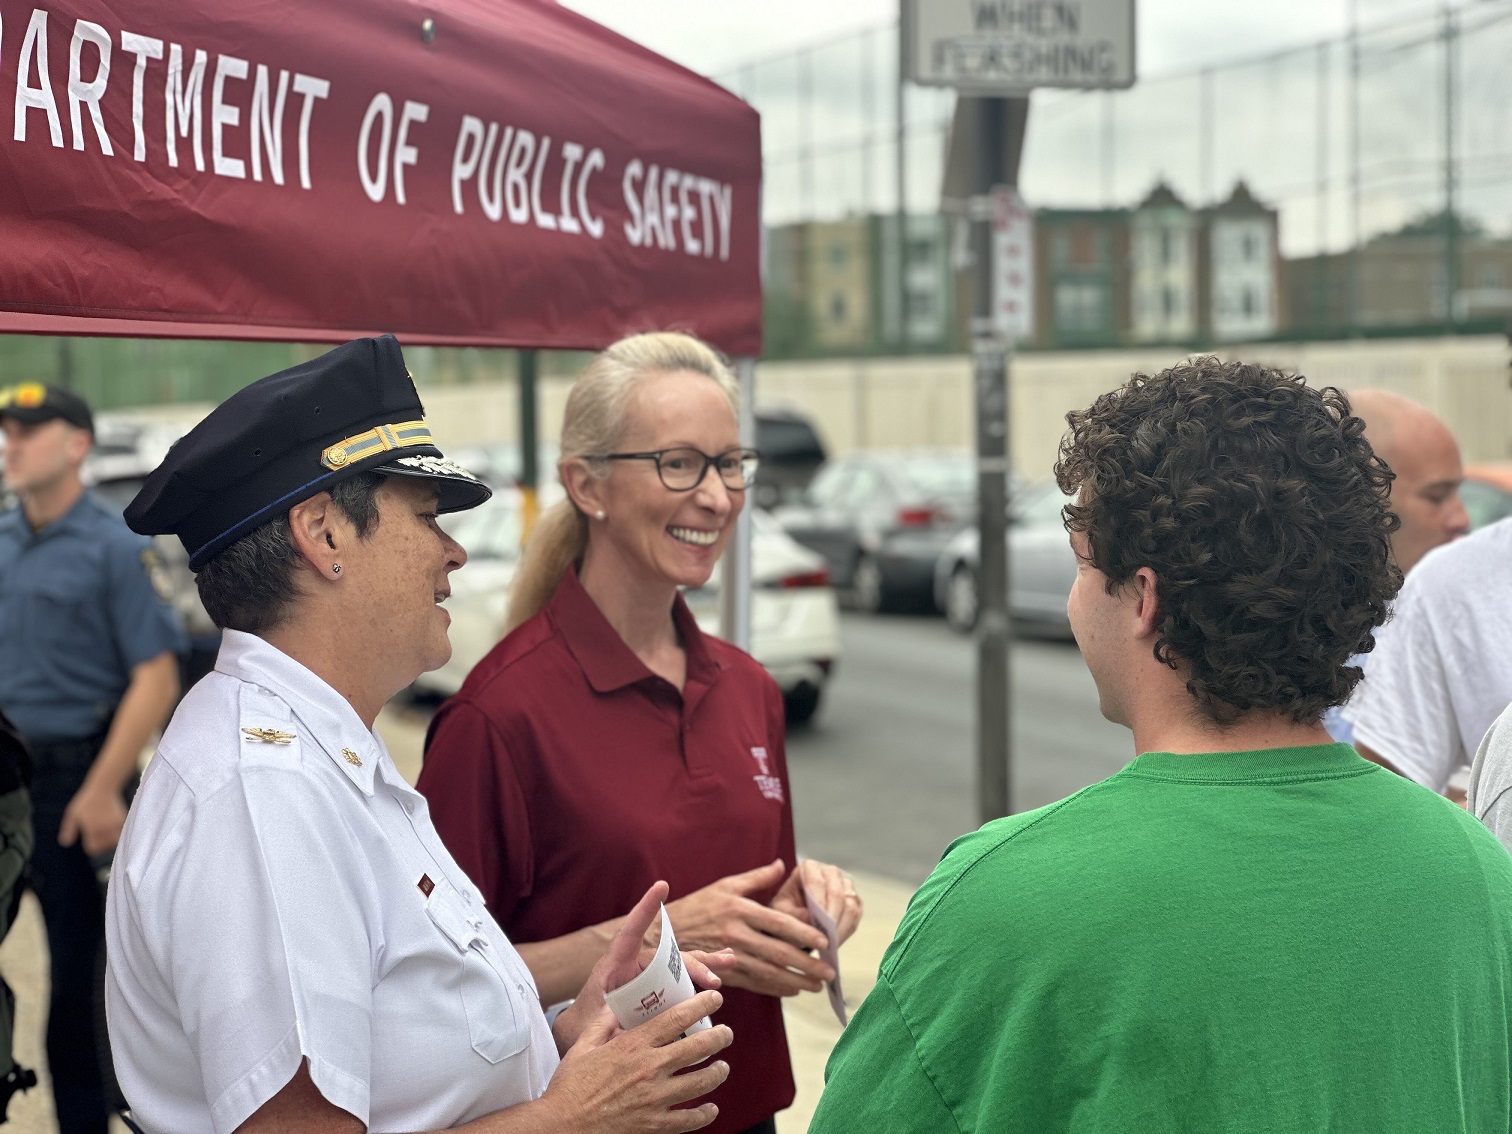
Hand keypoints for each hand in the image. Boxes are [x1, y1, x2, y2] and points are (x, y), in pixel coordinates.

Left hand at [58, 782, 125, 858]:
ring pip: (115, 841)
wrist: (104, 787)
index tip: (90, 841)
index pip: (93, 848)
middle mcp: (104, 829)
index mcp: (91, 829)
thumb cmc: (86, 800)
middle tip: (98, 836)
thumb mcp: (73, 814)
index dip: (91, 846)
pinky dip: (118, 833)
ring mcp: (114, 825)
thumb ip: (69, 830)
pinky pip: (121, 833)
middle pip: (105, 847)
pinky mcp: (122, 820)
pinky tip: (113, 827)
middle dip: (101, 844)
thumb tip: (65, 843)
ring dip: (111, 840)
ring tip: (106, 834)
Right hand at [541, 994, 732, 1132]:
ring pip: (700, 1082)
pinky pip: (688, 1119)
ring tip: (723, 1067)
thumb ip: (604, 1021)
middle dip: (719, 1037)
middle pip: (697, 1047)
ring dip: (717, 1073)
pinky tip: (711, 1108)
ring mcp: (654, 1098)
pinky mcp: (653, 1124)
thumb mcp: (583, 1045)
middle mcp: (649, 1069)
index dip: (701, 1005)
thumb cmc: (570, 1085)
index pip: (677, 1018)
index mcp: (633, 1045)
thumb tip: (617, 1002)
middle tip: (727, 1033)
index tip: (715, 998)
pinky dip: (704, 1114)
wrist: (561, 1126)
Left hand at [557, 882, 735, 1052]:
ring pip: (680, 965)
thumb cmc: (584, 1021)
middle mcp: (635, 964)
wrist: (582, 1029)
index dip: (645, 910)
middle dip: (694, 964)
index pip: (630, 933)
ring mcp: (648, 975)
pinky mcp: (656, 987)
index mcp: (615, 966)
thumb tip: (625, 1029)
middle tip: (714, 979)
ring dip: (706, 962)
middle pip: (668, 957)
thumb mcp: (592, 1022)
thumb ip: (609, 1022)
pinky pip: (682, 978)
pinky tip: (721, 971)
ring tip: (730, 959)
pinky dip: (701, 974)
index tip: (661, 885)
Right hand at [667, 860, 833, 997]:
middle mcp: (736, 934)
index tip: (825, 940)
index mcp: (740, 910)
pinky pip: (754, 983)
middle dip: (807, 964)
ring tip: (818, 985)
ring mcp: (729, 956)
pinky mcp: (724, 973)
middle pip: (779, 952)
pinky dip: (775, 989)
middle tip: (830, 970)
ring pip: (769, 972)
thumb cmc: (699, 905)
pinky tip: (793, 990)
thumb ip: (757, 878)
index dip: (804, 933)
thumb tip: (783, 865)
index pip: (779, 923)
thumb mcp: (726, 886)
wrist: (663, 933)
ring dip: (796, 981)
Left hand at [772, 860, 862, 945]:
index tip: (820, 922)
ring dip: (842, 926)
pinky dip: (847, 929)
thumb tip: (812, 919)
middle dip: (833, 917)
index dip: (819, 902)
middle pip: (837, 892)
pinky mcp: (854, 899)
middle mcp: (829, 872)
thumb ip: (795, 915)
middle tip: (828, 938)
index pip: (816, 882)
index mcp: (808, 868)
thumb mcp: (781, 914)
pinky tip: (836, 941)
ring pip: (850, 904)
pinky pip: (856, 914)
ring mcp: (844, 884)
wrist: (793, 920)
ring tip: (830, 944)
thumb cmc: (785, 912)